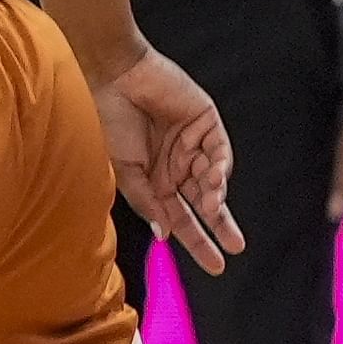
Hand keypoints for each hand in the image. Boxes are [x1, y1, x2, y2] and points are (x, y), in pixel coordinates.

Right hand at [94, 48, 247, 275]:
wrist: (113, 77)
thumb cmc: (107, 123)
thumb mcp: (124, 171)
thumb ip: (147, 202)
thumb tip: (164, 236)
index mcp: (154, 181)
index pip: (180, 218)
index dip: (197, 241)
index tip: (216, 266)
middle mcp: (175, 165)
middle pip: (204, 203)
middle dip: (220, 225)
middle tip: (235, 247)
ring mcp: (192, 143)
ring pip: (213, 179)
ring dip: (215, 195)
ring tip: (214, 206)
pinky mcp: (206, 121)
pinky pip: (220, 150)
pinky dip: (219, 166)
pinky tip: (213, 178)